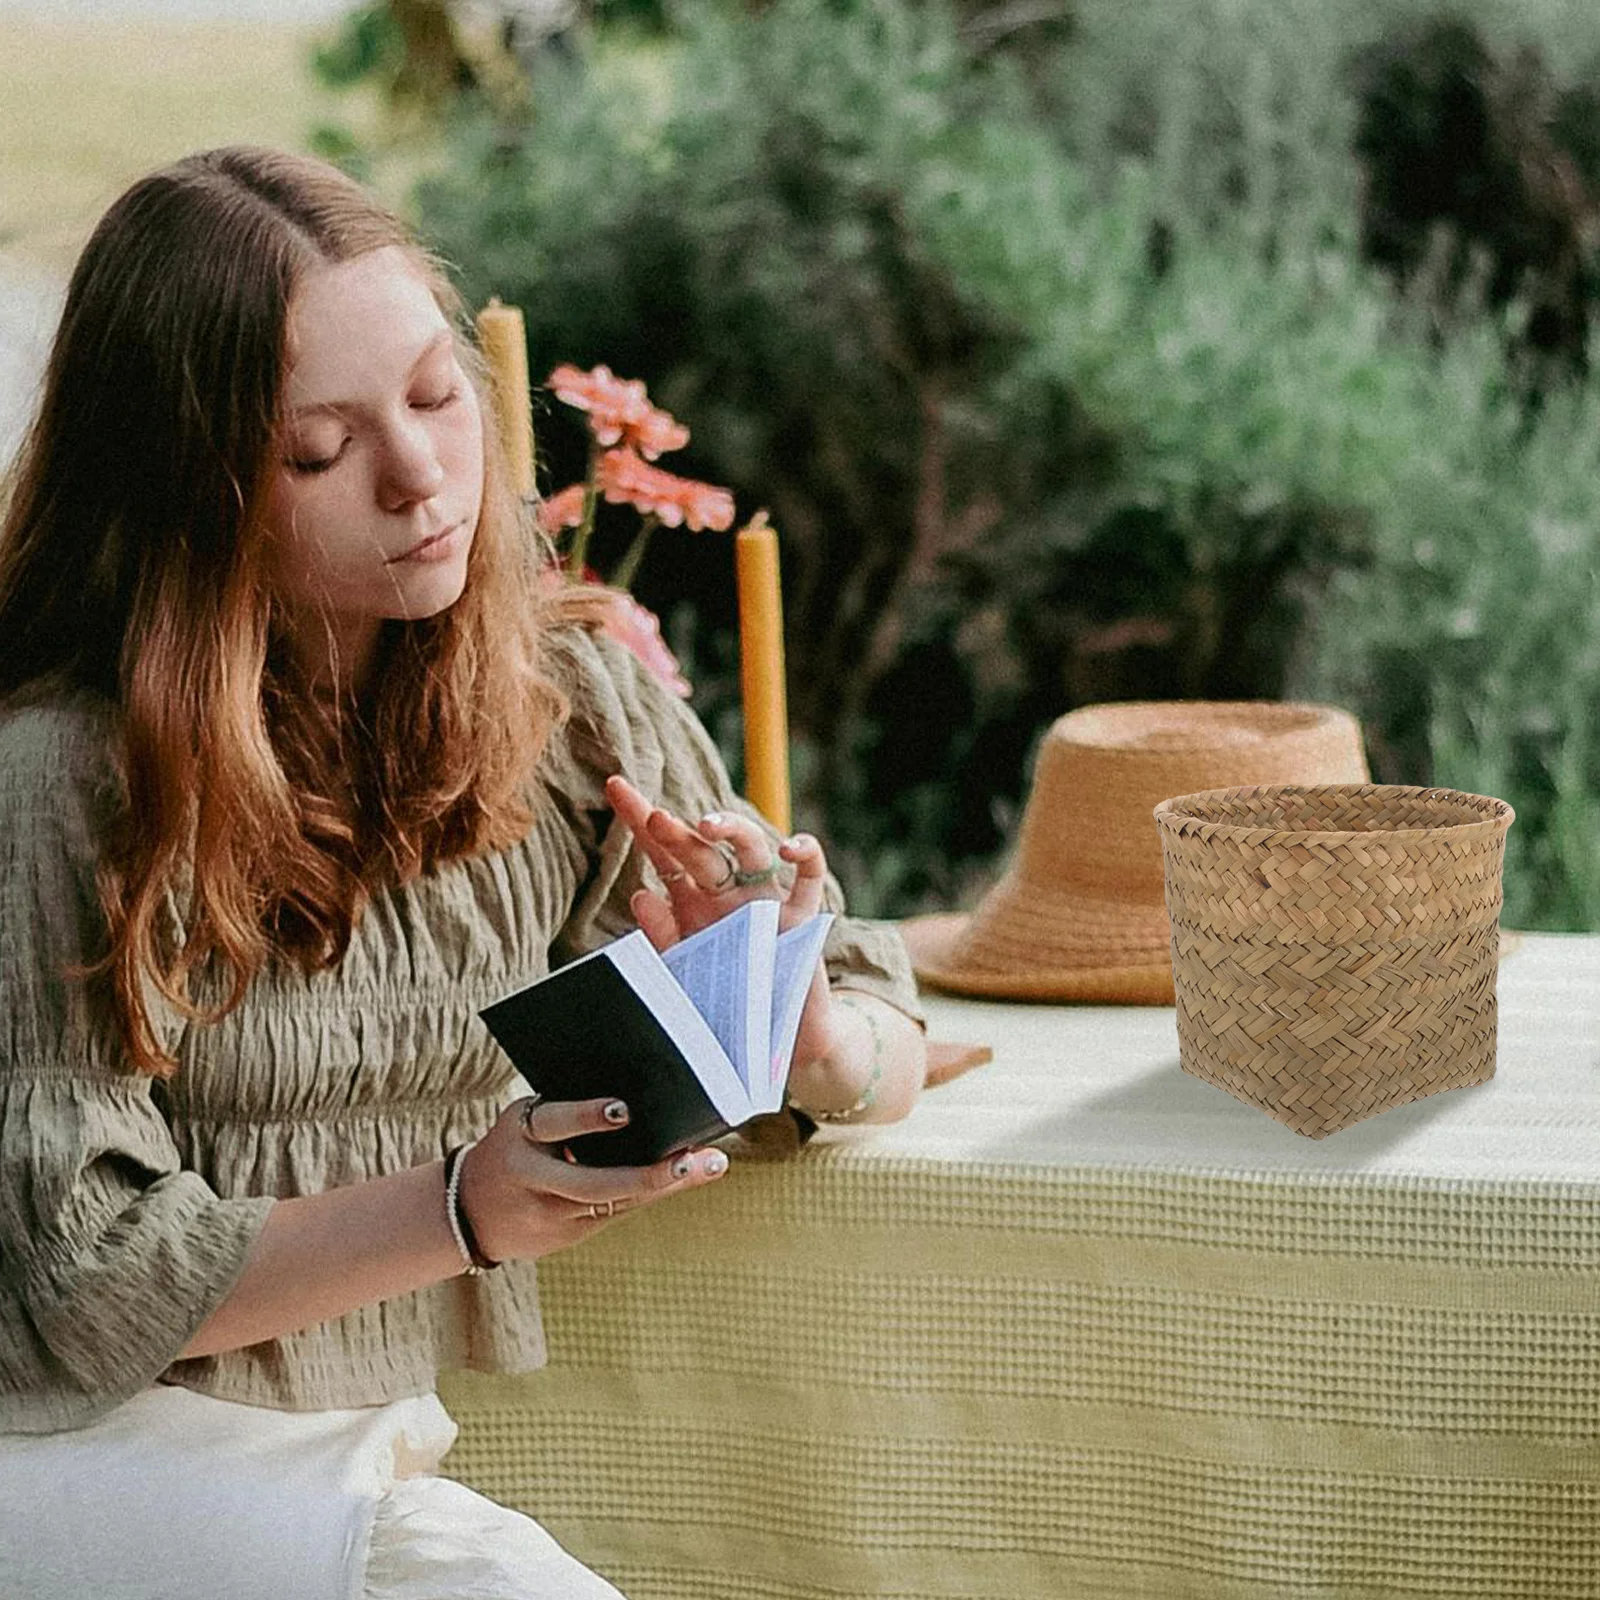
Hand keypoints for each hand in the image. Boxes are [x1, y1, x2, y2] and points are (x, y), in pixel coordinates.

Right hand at [458, 1094, 727, 1264]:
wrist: (470, 1211)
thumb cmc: (514, 1147)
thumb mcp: (524, 1122)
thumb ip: (566, 1112)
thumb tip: (632, 1094)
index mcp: (518, 1137)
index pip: (553, 1124)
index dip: (585, 1117)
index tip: (622, 1110)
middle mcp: (533, 1180)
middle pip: (594, 1183)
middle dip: (646, 1173)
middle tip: (689, 1157)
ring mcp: (550, 1216)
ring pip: (616, 1202)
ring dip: (666, 1183)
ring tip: (710, 1163)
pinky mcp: (565, 1237)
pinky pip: (616, 1213)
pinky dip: (651, 1192)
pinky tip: (687, 1176)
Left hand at [604, 773, 841, 1067]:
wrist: (773, 1045)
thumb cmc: (723, 1008)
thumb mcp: (682, 975)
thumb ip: (662, 939)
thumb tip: (641, 894)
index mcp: (693, 903)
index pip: (663, 854)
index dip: (639, 819)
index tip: (615, 786)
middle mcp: (728, 893)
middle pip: (700, 849)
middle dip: (676, 830)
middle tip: (652, 817)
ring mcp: (766, 901)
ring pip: (752, 849)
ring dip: (731, 830)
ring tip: (706, 825)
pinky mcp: (801, 918)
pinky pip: (809, 877)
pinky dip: (806, 855)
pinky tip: (789, 847)